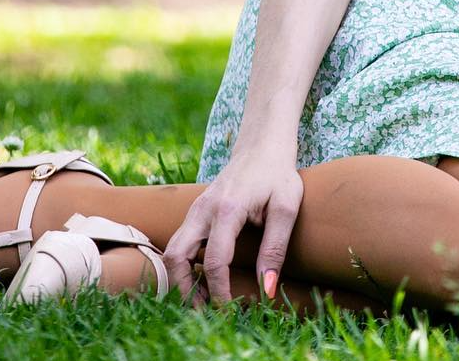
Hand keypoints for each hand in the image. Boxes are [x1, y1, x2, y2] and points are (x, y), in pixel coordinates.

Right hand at [162, 146, 304, 307]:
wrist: (262, 146)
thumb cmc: (278, 174)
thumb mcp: (285, 209)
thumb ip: (274, 249)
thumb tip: (267, 289)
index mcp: (226, 209)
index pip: (215, 261)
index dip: (219, 290)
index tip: (228, 309)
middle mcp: (202, 210)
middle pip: (177, 257)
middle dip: (185, 289)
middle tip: (204, 311)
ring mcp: (195, 210)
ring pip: (172, 250)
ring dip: (182, 279)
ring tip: (202, 300)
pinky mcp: (195, 212)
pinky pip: (180, 243)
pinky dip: (185, 265)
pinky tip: (203, 279)